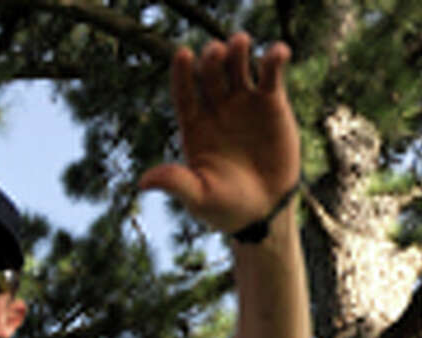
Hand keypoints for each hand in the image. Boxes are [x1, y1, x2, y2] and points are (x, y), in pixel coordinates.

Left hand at [139, 35, 300, 237]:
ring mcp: (243, 102)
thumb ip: (176, 184)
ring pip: (237, 66)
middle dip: (211, 60)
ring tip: (240, 42)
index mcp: (194, 125)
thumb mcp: (199, 198)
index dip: (182, 74)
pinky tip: (278, 52)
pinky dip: (274, 59)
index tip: (183, 54)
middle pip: (210, 73)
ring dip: (237, 50)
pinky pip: (270, 74)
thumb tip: (143, 182)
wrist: (265, 212)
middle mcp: (216, 108)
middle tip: (215, 52)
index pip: (184, 93)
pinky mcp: (271, 102)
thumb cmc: (226, 208)